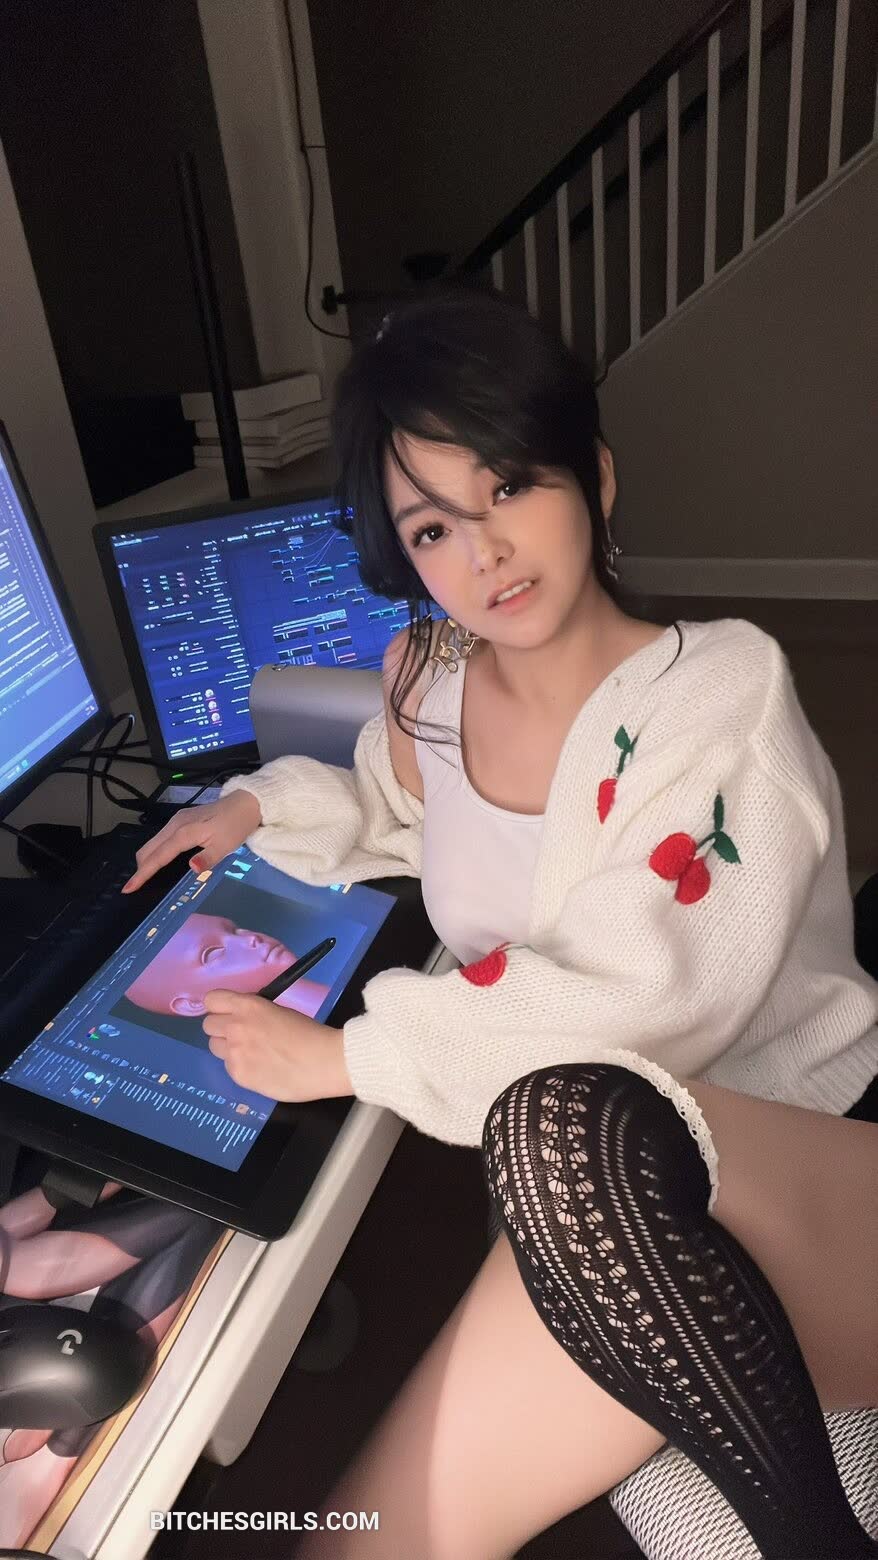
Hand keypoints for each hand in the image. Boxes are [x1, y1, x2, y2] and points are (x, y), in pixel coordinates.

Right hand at [121, 789, 261, 892]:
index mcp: (184, 832)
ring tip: (145, 877)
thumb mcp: (226, 846)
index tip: (128, 888)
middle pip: (149, 848)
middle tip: (136, 887)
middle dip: (140, 868)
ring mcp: (177, 820)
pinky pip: (161, 838)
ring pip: (153, 842)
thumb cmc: (237, 825)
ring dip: (147, 859)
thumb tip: (191, 868)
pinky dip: (155, 851)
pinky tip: (159, 861)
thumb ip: (208, 858)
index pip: (158, 856)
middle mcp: (175, 825)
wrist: (246, 803)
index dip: (143, 873)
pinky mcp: (181, 819)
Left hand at [202, 991, 352, 1101]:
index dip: (219, 1007)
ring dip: (227, 1048)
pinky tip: (259, 1068)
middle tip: (241, 1035)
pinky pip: (228, 1067)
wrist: (324, 1061)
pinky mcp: (238, 1075)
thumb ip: (254, 1013)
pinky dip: (240, 1066)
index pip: (211, 1000)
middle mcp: (234, 1027)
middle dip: (222, 1028)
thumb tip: (244, 1019)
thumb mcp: (277, 1011)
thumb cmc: (309, 1033)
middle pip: (208, 1025)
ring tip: (249, 1053)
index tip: (228, 1013)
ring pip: (214, 1047)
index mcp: (247, 1006)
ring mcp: (234, 1053)